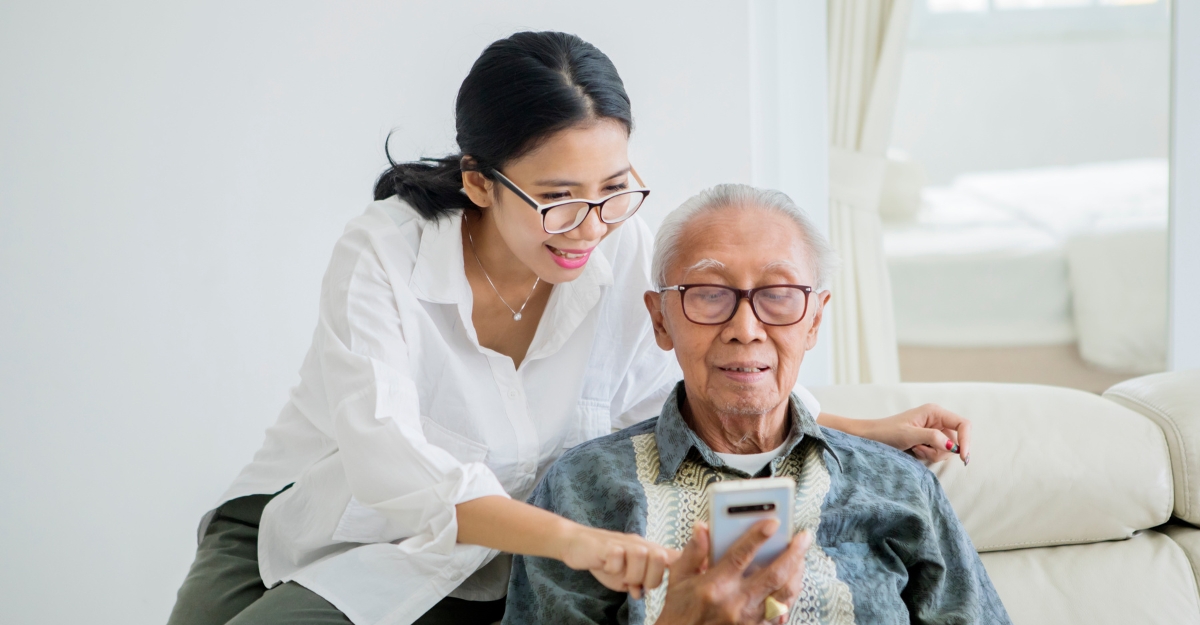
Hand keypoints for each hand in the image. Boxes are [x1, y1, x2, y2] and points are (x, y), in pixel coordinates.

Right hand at [559, 526, 679, 598]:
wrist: (577, 543)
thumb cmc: (605, 559)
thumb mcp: (630, 572)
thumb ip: (643, 581)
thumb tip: (645, 592)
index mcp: (649, 552)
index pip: (675, 557)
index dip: (691, 562)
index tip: (704, 570)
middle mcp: (640, 545)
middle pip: (660, 558)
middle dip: (649, 578)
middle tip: (634, 582)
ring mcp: (625, 544)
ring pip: (642, 558)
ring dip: (629, 574)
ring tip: (618, 574)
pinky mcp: (608, 545)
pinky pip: (618, 558)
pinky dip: (613, 568)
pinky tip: (607, 566)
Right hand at [656, 520, 812, 624]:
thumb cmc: (680, 611)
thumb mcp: (678, 578)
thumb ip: (693, 552)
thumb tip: (702, 529)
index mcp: (714, 586)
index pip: (740, 556)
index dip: (758, 537)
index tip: (773, 521)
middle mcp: (735, 603)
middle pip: (774, 575)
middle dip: (793, 553)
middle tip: (803, 537)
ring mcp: (748, 618)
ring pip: (784, 594)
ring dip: (797, 572)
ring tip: (801, 555)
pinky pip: (780, 611)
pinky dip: (790, 594)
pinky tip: (793, 581)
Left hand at [858, 403, 971, 464]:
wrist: (871, 437)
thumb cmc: (886, 432)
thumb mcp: (909, 435)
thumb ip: (932, 437)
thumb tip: (952, 445)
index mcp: (935, 412)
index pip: (963, 424)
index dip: (966, 440)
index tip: (963, 457)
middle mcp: (937, 420)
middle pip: (956, 440)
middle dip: (941, 450)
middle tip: (920, 449)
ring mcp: (933, 431)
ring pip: (947, 449)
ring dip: (932, 453)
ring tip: (915, 448)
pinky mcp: (929, 440)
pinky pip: (937, 452)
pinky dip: (928, 455)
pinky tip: (914, 450)